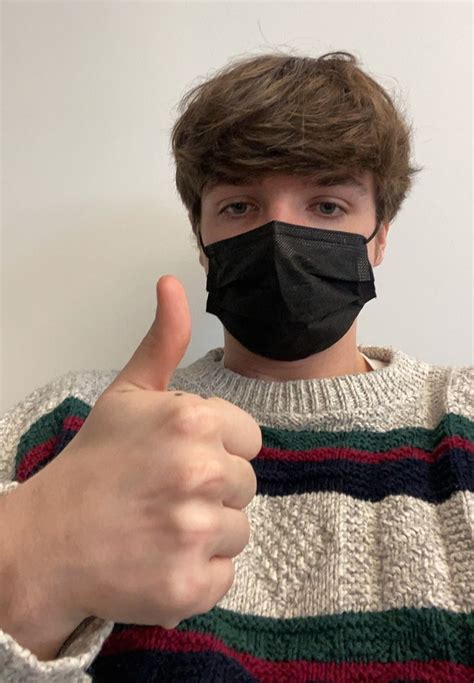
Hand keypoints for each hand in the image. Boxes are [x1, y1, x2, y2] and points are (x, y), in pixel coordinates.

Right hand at [2, 275, 260, 657]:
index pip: (250, 440)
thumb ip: (162, 341)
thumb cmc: (94, 465)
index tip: (178, 460)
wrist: (48, 539)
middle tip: (163, 494)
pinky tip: (160, 559)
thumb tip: (172, 283)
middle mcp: (200, 472)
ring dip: (206, 533)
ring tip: (159, 526)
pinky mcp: (189, 584)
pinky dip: (198, 574)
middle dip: (212, 490)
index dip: (217, 450)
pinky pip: (225, 575)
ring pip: (239, 531)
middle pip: (246, 486)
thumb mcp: (128, 395)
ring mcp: (195, 531)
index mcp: (192, 421)